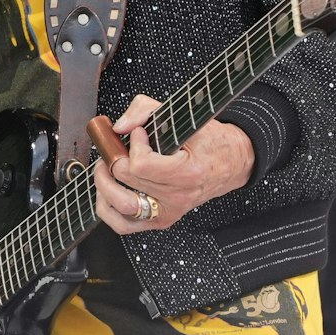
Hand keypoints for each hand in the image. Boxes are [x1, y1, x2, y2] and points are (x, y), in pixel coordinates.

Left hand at [91, 94, 254, 233]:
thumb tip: (119, 126)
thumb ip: (146, 110)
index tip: (140, 133)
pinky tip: (107, 191)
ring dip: (104, 185)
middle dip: (113, 158)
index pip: (141, 164)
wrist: (231, 163)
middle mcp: (177, 198)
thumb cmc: (211, 141)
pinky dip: (108, 210)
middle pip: (127, 180)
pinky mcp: (161, 220)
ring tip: (105, 167)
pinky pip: (124, 224)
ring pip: (120, 207)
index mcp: (187, 173)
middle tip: (116, 146)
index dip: (134, 144)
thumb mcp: (185, 116)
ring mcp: (168, 212)